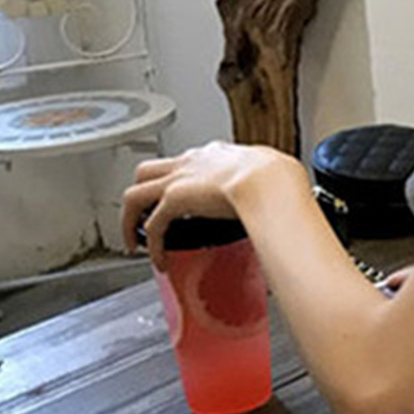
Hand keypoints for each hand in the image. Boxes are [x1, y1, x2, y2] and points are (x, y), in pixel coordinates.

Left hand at [122, 140, 301, 267]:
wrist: (270, 182)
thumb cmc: (278, 179)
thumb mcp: (275, 176)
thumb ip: (269, 189)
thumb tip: (284, 206)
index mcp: (218, 155)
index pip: (189, 163)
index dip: (184, 181)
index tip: (187, 199)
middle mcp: (192, 162)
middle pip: (148, 171)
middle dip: (143, 193)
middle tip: (146, 216)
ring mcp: (179, 179)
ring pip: (134, 194)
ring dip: (130, 218)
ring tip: (135, 239)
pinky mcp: (173, 199)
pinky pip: (151, 225)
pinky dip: (151, 244)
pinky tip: (157, 258)